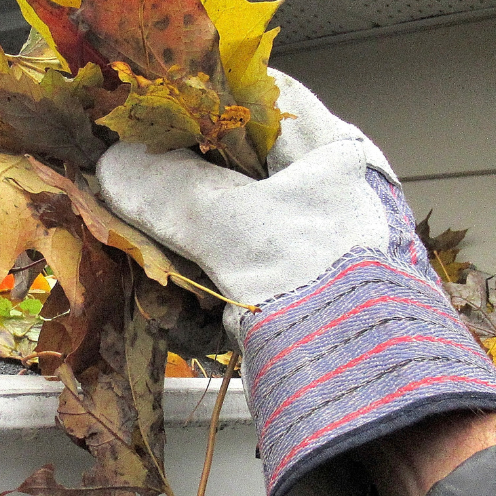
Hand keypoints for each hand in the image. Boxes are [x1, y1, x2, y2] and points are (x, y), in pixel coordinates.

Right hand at [96, 69, 495, 495]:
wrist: (381, 406)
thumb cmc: (332, 294)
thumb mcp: (242, 229)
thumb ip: (173, 190)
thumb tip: (114, 161)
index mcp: (333, 152)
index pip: (259, 92)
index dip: (197, 88)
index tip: (139, 97)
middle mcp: (321, 191)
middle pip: (229, 161)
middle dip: (170, 172)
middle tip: (118, 169)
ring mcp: (303, 246)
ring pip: (220, 220)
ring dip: (173, 233)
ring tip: (131, 234)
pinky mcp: (286, 296)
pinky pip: (224, 274)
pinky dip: (191, 283)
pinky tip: (163, 292)